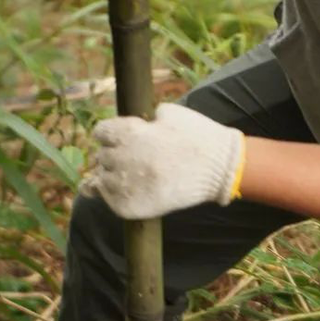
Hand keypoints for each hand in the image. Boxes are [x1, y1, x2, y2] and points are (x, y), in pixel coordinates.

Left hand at [81, 104, 245, 219]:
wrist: (219, 169)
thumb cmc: (197, 136)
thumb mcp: (169, 113)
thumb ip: (143, 118)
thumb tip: (127, 126)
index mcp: (128, 133)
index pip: (100, 132)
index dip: (112, 134)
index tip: (123, 139)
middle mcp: (121, 158)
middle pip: (102, 156)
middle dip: (116, 155)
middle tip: (136, 160)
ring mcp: (124, 185)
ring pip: (102, 179)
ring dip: (113, 177)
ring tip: (134, 176)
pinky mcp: (129, 207)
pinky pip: (109, 200)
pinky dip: (116, 196)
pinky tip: (132, 190)